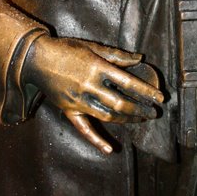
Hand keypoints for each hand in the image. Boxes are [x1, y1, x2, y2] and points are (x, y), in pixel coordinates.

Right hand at [23, 35, 163, 154]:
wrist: (36, 59)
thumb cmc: (66, 49)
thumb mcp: (92, 47)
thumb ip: (116, 55)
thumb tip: (139, 59)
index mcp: (97, 68)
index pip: (128, 83)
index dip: (146, 92)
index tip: (160, 99)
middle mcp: (89, 86)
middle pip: (120, 103)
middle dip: (140, 109)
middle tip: (153, 113)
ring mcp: (79, 100)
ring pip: (107, 115)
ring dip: (126, 120)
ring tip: (139, 120)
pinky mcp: (69, 110)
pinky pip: (84, 129)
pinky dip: (96, 140)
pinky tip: (109, 149)